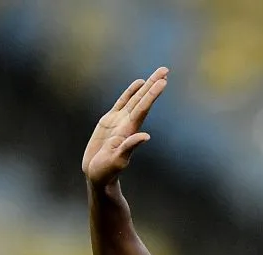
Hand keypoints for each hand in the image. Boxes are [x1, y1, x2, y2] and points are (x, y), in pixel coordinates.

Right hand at [83, 67, 167, 187]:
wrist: (97, 175)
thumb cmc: (106, 172)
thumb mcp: (117, 161)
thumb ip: (129, 148)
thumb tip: (145, 137)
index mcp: (129, 131)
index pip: (143, 108)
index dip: (152, 95)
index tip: (163, 82)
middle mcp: (127, 124)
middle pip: (143, 100)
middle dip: (153, 84)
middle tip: (165, 69)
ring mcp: (119, 122)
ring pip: (135, 99)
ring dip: (146, 86)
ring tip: (158, 74)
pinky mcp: (109, 122)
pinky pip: (122, 103)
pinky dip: (131, 92)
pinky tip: (139, 83)